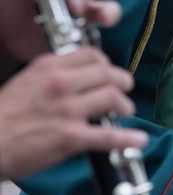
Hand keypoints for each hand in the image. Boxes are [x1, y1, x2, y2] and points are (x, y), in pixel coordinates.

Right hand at [0, 47, 147, 179]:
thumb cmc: (3, 115)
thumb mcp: (25, 81)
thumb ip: (53, 74)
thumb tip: (77, 75)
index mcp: (49, 67)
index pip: (92, 55)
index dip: (107, 63)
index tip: (110, 71)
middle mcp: (61, 83)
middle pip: (108, 74)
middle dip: (123, 82)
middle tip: (126, 89)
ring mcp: (68, 110)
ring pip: (113, 98)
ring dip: (125, 106)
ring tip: (126, 112)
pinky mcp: (71, 136)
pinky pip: (108, 135)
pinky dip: (127, 138)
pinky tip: (138, 140)